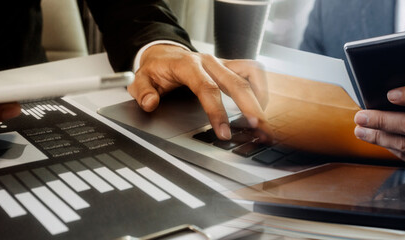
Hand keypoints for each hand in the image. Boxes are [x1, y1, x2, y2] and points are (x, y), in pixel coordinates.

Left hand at [128, 44, 270, 139]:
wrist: (165, 54)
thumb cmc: (157, 70)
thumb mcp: (141, 79)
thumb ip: (143, 92)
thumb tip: (151, 103)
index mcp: (188, 66)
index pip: (207, 88)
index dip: (217, 112)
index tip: (224, 133)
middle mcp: (209, 62)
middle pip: (236, 83)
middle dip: (250, 108)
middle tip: (259, 130)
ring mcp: (222, 63)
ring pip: (250, 74)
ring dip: (261, 97)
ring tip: (263, 121)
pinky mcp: (230, 66)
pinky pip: (253, 72)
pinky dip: (261, 88)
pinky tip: (260, 107)